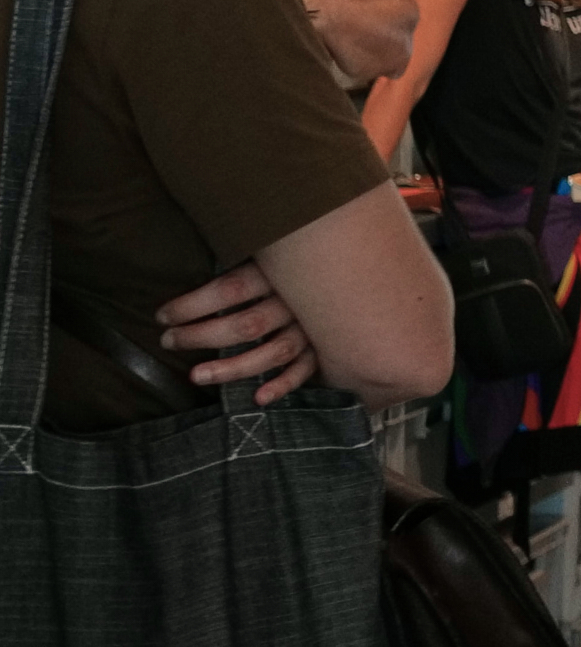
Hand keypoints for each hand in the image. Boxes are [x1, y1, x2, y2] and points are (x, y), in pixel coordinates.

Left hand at [155, 260, 319, 404]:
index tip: (163, 316)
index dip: (192, 305)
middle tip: (169, 341)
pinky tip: (259, 397)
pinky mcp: (326, 346)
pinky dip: (284, 385)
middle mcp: (297, 301)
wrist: (351, 264)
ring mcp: (313, 326)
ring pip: (273, 352)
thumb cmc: (299, 256)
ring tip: (196, 375)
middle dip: (202, 336)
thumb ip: (243, 257)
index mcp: (280, 273)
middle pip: (247, 325)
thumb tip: (193, 253)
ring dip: (232, 368)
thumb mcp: (271, 249)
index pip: (230, 290)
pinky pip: (306, 369)